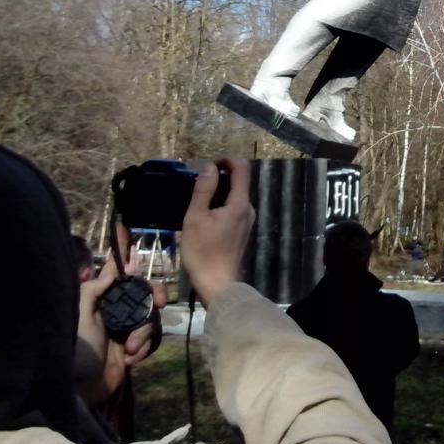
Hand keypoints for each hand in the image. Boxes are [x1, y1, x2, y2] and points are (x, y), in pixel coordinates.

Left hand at [75, 225, 166, 405]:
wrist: (80, 390)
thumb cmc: (76, 350)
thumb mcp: (78, 315)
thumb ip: (93, 290)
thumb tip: (112, 274)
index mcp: (101, 300)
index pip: (114, 271)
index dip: (121, 251)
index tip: (124, 227)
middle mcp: (116, 311)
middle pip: (144, 291)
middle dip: (153, 295)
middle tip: (158, 303)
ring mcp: (126, 330)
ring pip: (151, 317)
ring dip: (144, 333)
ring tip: (130, 349)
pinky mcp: (134, 349)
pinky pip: (151, 339)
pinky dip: (144, 348)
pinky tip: (131, 358)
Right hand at [182, 158, 253, 306]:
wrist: (217, 284)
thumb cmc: (203, 251)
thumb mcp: (196, 218)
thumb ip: (203, 190)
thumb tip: (210, 167)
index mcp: (240, 204)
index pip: (242, 169)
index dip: (227, 160)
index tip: (209, 164)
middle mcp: (248, 210)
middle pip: (240, 182)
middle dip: (221, 176)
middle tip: (198, 183)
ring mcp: (247, 222)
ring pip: (236, 196)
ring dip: (220, 191)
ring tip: (198, 200)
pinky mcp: (242, 231)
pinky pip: (234, 209)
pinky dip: (221, 204)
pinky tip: (205, 215)